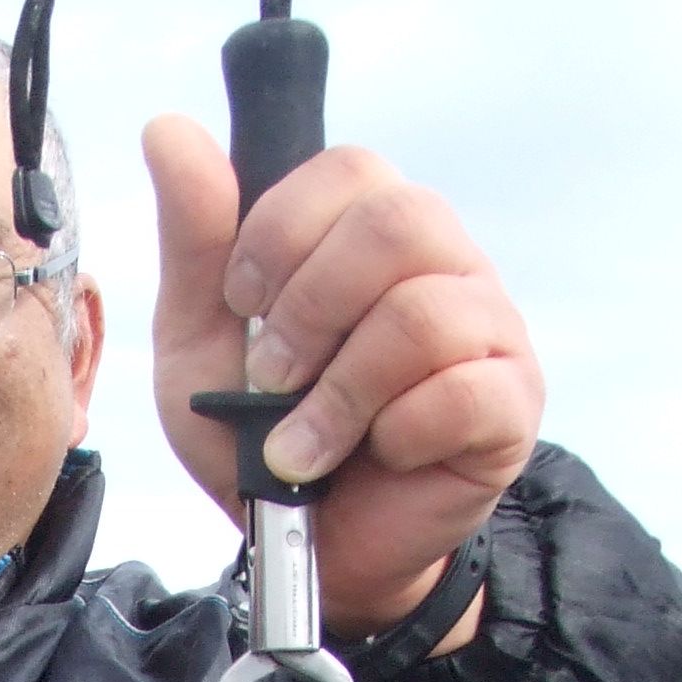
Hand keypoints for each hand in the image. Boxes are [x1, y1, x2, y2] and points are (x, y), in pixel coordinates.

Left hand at [144, 117, 542, 639]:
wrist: (303, 551)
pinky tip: (375, 457)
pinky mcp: (511, 405)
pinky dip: (397, 432)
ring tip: (299, 447)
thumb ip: (196, 241)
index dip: (283, 231)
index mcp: (372, 230)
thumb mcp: (202, 343)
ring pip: (425, 313)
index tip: (242, 303)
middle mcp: (443, 263)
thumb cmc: (258, 437)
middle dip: (310, 308)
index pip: (351, 168)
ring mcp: (488, 331)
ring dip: (340, 391)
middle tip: (269, 379)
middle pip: (398, 222)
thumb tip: (170, 129)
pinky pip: (464, 390)